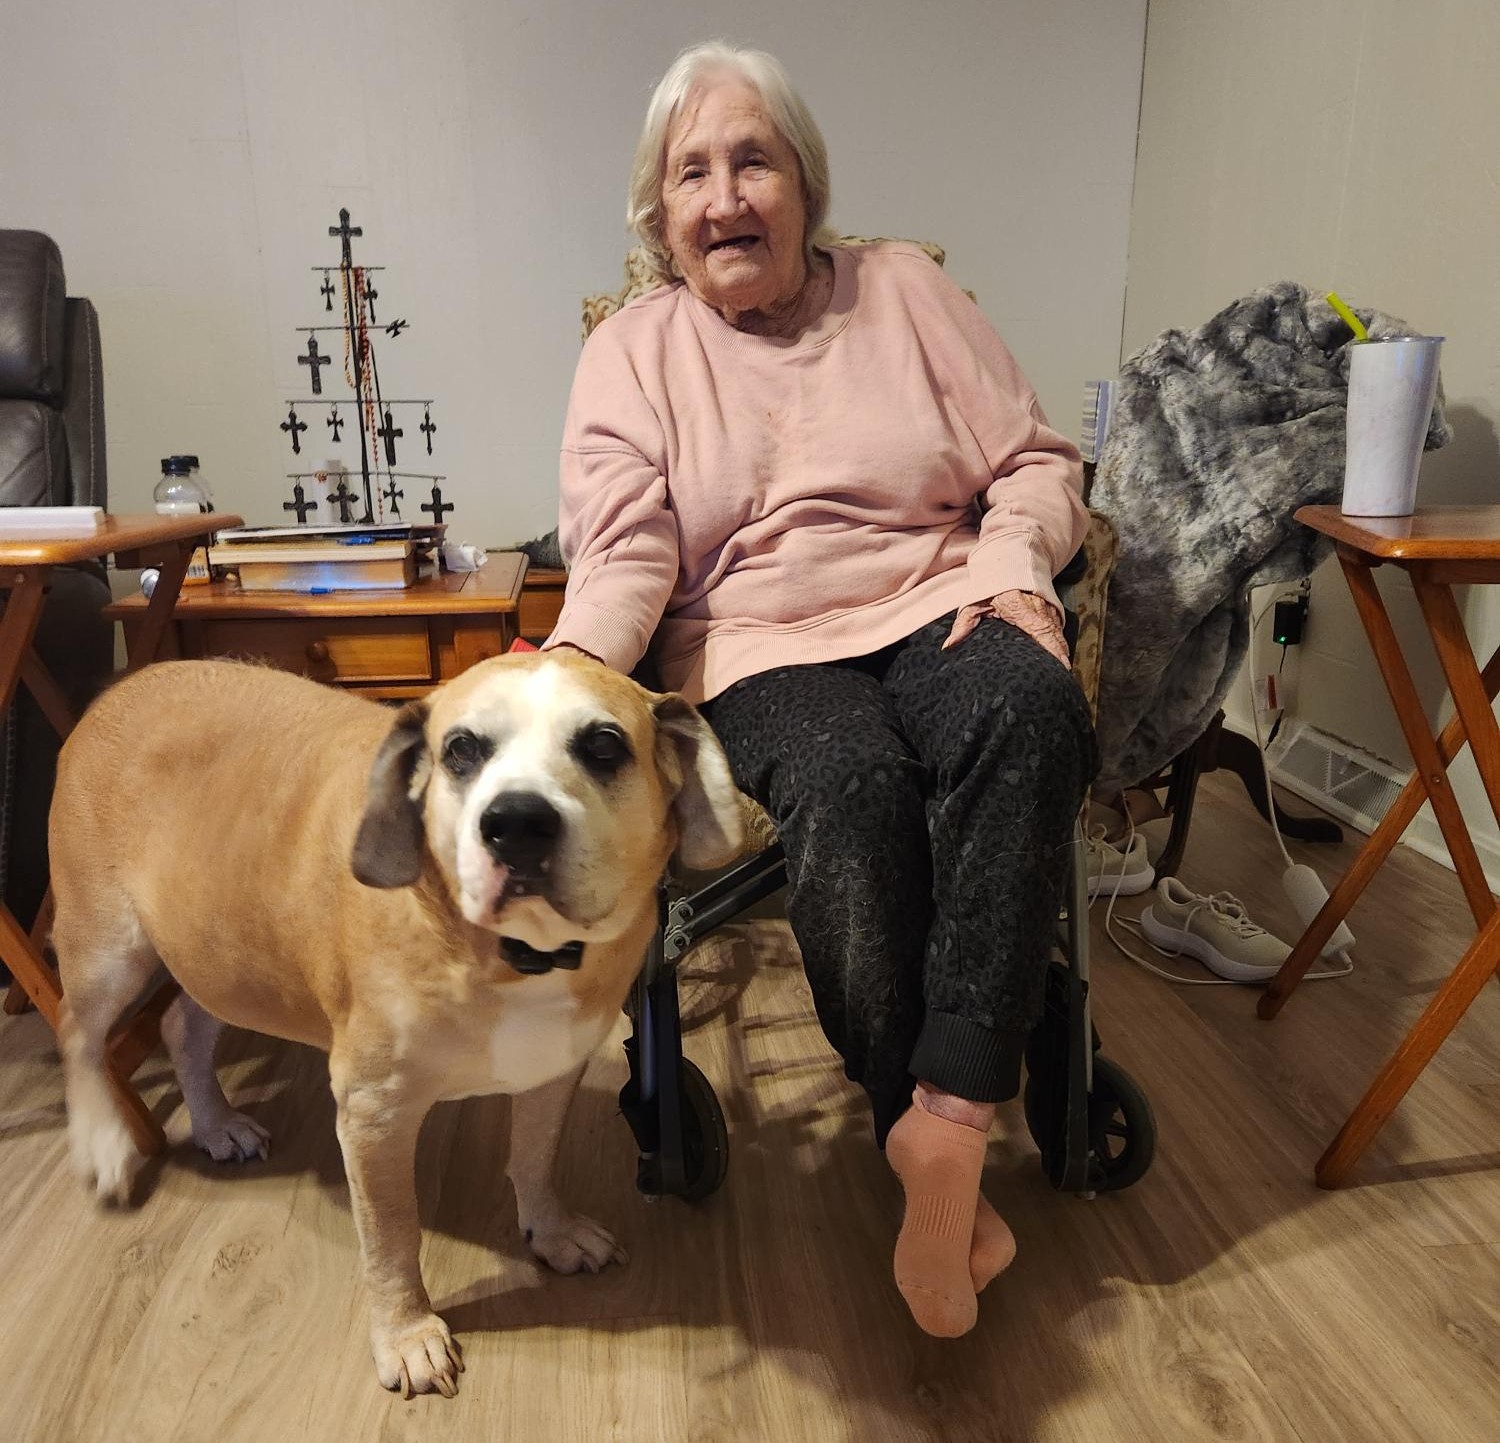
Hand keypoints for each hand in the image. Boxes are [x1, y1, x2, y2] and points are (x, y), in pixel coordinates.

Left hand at [943, 590, 1068, 666]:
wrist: (1009, 561)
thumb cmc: (991, 585)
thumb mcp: (974, 603)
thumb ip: (964, 624)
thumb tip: (949, 645)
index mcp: (1020, 607)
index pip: (1041, 630)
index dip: (1052, 648)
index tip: (1060, 665)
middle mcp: (1038, 608)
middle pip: (1055, 637)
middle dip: (1060, 658)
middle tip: (1061, 677)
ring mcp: (1048, 609)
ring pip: (1059, 635)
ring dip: (1061, 653)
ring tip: (1061, 674)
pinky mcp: (1052, 611)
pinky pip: (1058, 631)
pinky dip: (1059, 645)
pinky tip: (1058, 661)